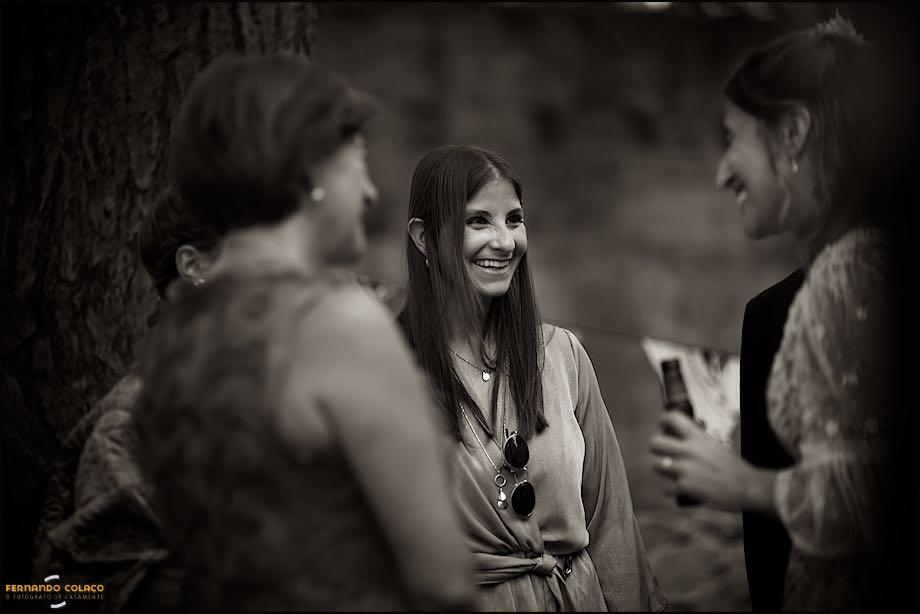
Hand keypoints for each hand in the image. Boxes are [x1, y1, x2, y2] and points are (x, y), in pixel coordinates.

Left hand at [649, 412, 774, 512]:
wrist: (748, 487)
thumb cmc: (734, 468)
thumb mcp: (715, 445)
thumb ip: (696, 443)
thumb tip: (679, 443)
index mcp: (698, 437)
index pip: (671, 417)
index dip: (663, 422)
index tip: (663, 428)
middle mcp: (689, 450)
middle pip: (654, 442)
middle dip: (656, 450)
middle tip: (664, 455)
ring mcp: (686, 468)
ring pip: (655, 464)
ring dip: (661, 470)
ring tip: (672, 474)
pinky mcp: (686, 487)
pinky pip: (664, 487)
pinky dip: (669, 489)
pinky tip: (677, 489)